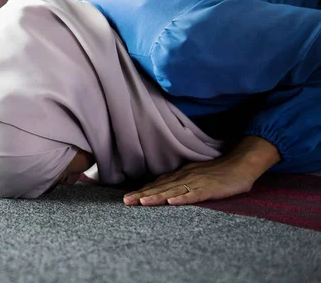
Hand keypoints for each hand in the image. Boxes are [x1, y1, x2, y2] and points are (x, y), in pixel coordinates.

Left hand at [123, 136, 280, 205]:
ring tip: (141, 202)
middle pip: (160, 188)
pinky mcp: (209, 189)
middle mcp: (184, 178)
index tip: (126, 198)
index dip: (141, 191)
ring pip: (172, 191)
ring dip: (156, 197)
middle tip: (125, 201)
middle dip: (142, 195)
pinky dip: (182, 199)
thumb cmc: (216, 171)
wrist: (240, 164)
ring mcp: (196, 183)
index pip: (157, 184)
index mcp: (180, 175)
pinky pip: (194, 195)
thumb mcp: (193, 174)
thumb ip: (178, 182)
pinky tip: (172, 202)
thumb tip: (161, 189)